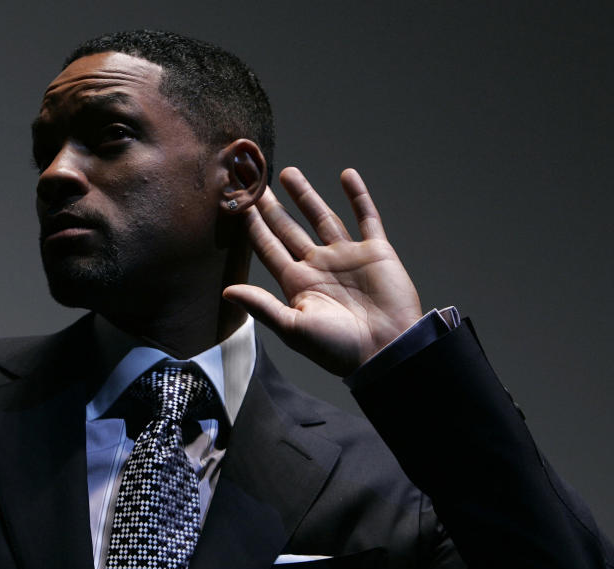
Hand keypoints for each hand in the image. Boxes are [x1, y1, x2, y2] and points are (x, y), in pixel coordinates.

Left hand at [223, 167, 422, 376]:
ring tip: (288, 172)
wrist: (386, 351)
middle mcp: (318, 266)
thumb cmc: (338, 348)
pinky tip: (347, 175)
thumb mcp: (293, 328)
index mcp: (297, 283)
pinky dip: (358, 196)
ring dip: (305, 195)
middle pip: (289, 227)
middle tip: (253, 180)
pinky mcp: (376, 252)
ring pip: (322, 217)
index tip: (237, 202)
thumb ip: (261, 306)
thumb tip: (226, 291)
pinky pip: (366, 218)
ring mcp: (347, 256)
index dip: (252, 225)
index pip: (268, 247)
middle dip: (271, 205)